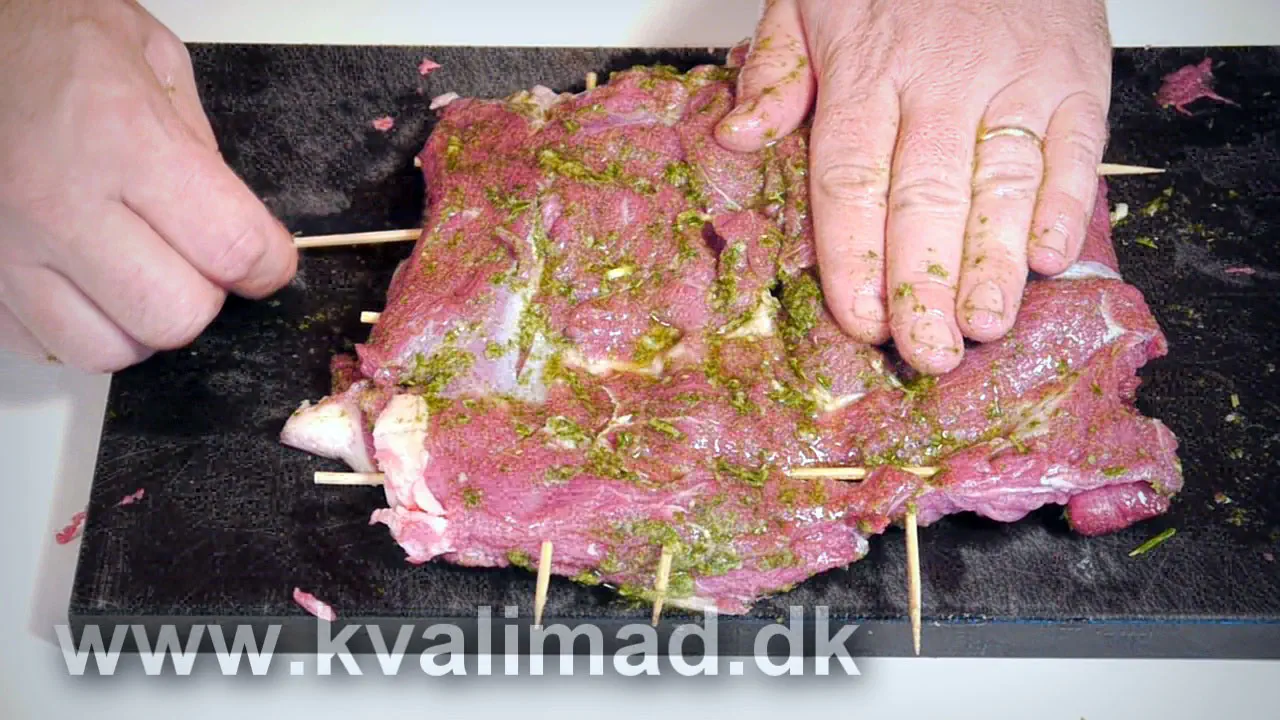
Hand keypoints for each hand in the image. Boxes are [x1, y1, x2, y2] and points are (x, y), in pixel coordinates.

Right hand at [0, 0, 295, 371]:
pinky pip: (45, 345)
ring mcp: (6, 249)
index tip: (266, 261)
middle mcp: (59, 202)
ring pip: (108, 350)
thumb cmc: (47, 36)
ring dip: (140, 324)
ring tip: (136, 276)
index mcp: (122, 138)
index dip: (267, 265)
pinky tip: (82, 281)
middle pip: (174, 316)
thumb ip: (200, 149)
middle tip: (195, 264)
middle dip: (203, 297)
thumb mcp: (150, 58)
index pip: (231, 247)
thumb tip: (236, 224)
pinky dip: (77, 326)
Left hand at [716, 0, 1111, 373]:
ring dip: (993, 263)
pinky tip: (1048, 259)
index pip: (851, 180)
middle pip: (925, 197)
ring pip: (1001, 184)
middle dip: (925, 283)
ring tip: (985, 324)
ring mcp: (1012, 78)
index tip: (860, 320)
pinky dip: (1064, 206)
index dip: (856, 258)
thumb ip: (776, 70)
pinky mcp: (1075, 75)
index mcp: (865, 71)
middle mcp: (939, 82)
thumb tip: (738, 136)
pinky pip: (1073, 150)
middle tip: (927, 351)